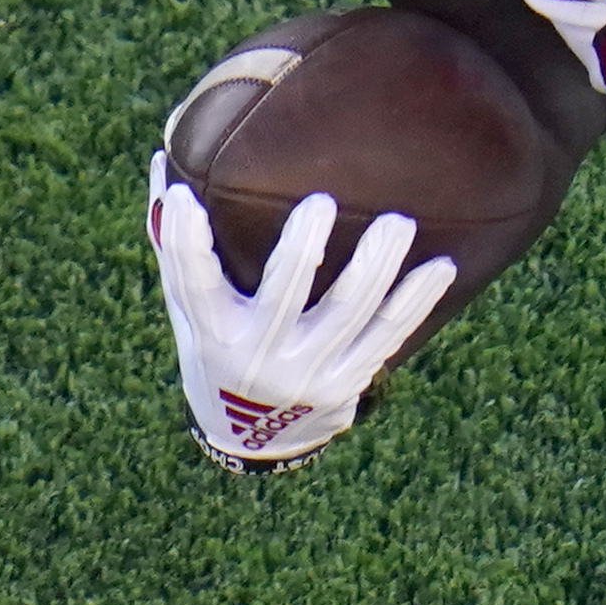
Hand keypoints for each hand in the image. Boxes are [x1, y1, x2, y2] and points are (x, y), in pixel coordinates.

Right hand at [149, 165, 460, 471]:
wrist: (252, 438)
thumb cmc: (218, 349)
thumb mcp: (190, 313)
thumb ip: (177, 248)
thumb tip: (165, 166)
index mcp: (213, 334)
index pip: (194, 284)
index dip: (187, 243)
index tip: (188, 200)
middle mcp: (259, 358)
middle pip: (281, 300)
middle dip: (301, 251)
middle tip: (321, 202)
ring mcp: (308, 375)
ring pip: (347, 316)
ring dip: (376, 268)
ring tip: (398, 223)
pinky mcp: (347, 384)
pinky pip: (387, 337)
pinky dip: (415, 302)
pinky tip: (441, 267)